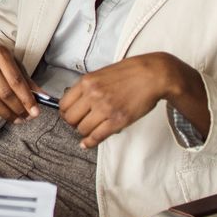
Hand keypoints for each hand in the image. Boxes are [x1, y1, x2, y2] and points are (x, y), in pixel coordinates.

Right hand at [0, 37, 39, 123]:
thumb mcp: (13, 63)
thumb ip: (26, 80)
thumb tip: (41, 97)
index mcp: (0, 53)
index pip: (16, 80)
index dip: (27, 99)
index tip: (34, 111)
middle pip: (4, 92)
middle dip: (17, 109)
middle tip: (24, 117)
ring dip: (4, 113)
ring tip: (13, 118)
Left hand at [58, 54, 181, 148]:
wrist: (153, 75)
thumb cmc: (130, 72)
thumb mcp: (102, 74)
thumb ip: (88, 87)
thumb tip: (77, 101)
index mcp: (87, 82)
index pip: (64, 104)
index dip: (65, 113)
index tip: (69, 115)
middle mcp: (93, 95)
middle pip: (70, 118)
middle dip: (73, 123)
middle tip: (79, 123)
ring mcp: (105, 109)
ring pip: (82, 129)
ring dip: (84, 132)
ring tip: (90, 129)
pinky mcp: (118, 120)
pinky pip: (97, 136)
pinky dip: (90, 142)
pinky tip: (87, 143)